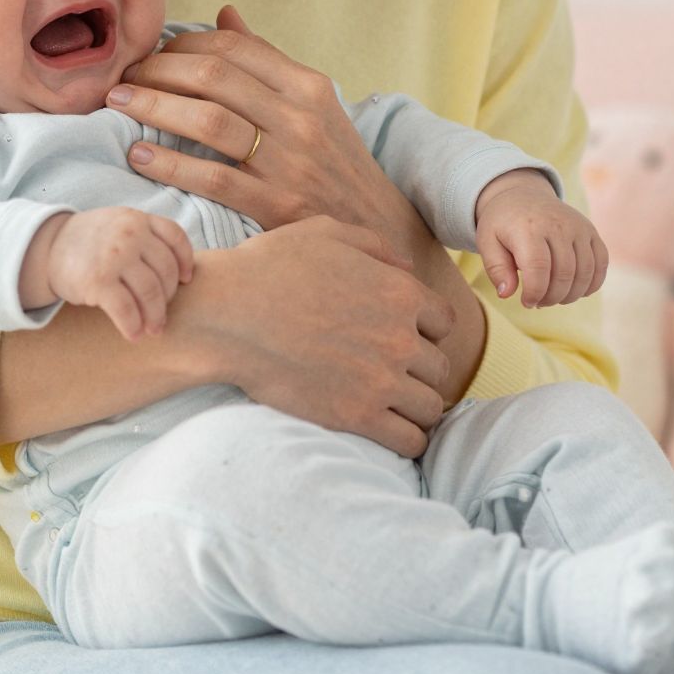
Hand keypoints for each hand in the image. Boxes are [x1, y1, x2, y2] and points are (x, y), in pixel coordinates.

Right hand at [48, 207, 195, 340]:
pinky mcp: (97, 281)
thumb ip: (145, 237)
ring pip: (150, 292)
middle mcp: (130, 234)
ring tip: (153, 329)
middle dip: (168, 298)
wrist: (47, 247)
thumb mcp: (119, 224)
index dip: (185, 261)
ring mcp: (115, 257)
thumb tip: (179, 275)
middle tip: (162, 315)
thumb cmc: (90, 241)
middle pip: (165, 271)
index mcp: (138, 219)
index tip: (186, 280)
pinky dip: (133, 325)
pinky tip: (134, 334)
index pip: (176, 237)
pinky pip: (126, 309)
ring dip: (155, 317)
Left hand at [108, 6, 423, 260]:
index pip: (235, 46)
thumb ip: (267, 60)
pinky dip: (169, 162)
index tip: (154, 52)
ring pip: (207, 120)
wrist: (375, 225)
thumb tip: (225, 13)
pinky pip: (211, 177)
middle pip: (214, 75)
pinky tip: (139, 154)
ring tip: (119, 104)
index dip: (184, 43)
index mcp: (307, 85)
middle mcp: (300, 117)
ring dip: (153, 107)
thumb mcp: (314, 103)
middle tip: (124, 76)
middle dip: (158, 70)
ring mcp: (288, 161)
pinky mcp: (274, 204)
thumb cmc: (333, 159)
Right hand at [192, 215, 455, 457]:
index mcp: (400, 291)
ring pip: (431, 407)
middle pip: (440, 367)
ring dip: (415, 406)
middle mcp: (400, 336)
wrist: (228, 314)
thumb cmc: (269, 268)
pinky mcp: (357, 415)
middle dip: (420, 371)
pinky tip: (388, 431)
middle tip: (395, 375)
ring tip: (394, 407)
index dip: (425, 330)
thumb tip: (407, 269)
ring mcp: (382, 379)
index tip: (403, 338)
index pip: (444, 322)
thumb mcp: (325, 233)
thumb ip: (375, 247)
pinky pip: (410, 440)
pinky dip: (405, 439)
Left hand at [473, 170, 608, 308]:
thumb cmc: (503, 224)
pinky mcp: (590, 231)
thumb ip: (496, 269)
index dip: (535, 292)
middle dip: (552, 297)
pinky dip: (592, 283)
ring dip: (571, 294)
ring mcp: (578, 227)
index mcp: (529, 227)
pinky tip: (576, 290)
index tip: (527, 302)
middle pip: (564, 273)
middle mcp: (557, 224)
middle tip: (539, 302)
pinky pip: (601, 262)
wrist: (522, 195)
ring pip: (585, 272)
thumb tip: (507, 294)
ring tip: (554, 297)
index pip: (538, 268)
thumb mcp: (487, 242)